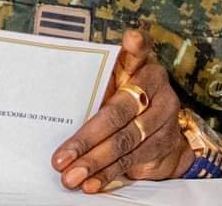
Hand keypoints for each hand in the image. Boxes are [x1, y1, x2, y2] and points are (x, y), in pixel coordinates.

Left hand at [51, 29, 192, 191]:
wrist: (161, 130)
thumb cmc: (123, 99)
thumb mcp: (112, 84)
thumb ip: (95, 81)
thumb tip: (55, 86)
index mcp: (141, 66)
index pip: (138, 54)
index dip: (137, 46)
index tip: (132, 38)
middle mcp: (157, 88)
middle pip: (120, 113)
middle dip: (87, 139)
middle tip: (61, 158)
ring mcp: (165, 117)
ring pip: (125, 142)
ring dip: (95, 162)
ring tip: (71, 176)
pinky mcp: (165, 143)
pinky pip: (132, 161)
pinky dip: (109, 174)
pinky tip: (91, 183)